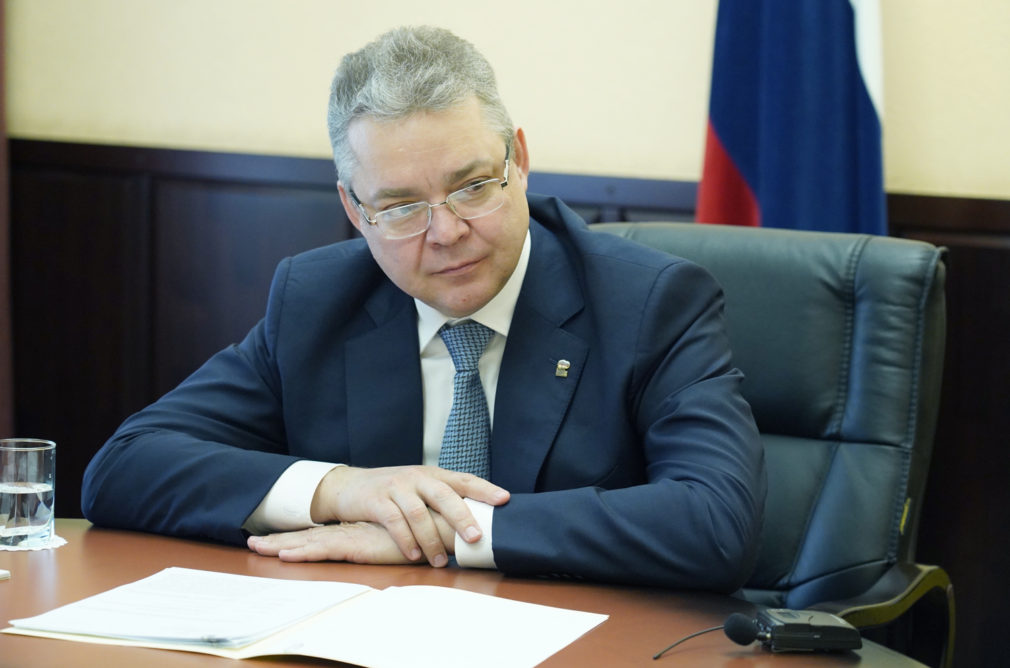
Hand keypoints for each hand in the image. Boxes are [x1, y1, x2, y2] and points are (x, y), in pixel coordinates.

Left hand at [246, 513, 454, 564]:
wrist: (442, 526)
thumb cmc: (428, 532)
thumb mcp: (405, 539)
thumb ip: (395, 539)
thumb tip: (391, 544)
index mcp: (360, 530)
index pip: (324, 534)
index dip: (300, 536)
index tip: (278, 540)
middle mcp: (352, 530)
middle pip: (310, 535)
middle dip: (281, 538)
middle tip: (253, 542)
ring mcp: (353, 535)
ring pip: (310, 541)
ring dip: (282, 544)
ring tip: (256, 547)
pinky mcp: (359, 544)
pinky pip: (325, 549)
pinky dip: (303, 552)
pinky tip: (283, 554)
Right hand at [309, 465, 508, 567]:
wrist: (349, 486)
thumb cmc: (393, 493)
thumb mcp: (419, 489)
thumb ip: (442, 501)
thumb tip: (476, 524)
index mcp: (433, 474)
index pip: (464, 479)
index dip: (485, 489)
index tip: (505, 500)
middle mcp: (417, 477)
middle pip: (444, 494)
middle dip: (462, 517)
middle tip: (476, 538)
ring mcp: (396, 487)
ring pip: (418, 512)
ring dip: (431, 539)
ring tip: (441, 561)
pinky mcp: (377, 500)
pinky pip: (394, 520)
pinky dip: (406, 540)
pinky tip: (414, 556)